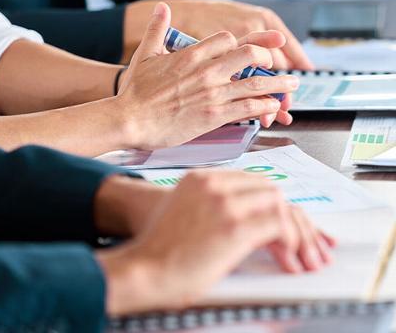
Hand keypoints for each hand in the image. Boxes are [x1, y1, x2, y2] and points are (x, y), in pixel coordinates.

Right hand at [98, 171, 334, 314]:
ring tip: (304, 255)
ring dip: (297, 231)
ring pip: (279, 203)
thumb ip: (212, 207)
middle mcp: (214, 184)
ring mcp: (224, 202)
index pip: (253, 182)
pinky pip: (278, 224)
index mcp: (201, 179)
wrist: (141, 268)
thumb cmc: (159, 249)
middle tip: (305, 241)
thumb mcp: (183, 213)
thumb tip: (246, 220)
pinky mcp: (233, 225)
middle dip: (292, 217)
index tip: (289, 221)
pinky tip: (291, 259)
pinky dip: (291, 242)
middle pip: (270, 189)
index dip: (275, 202)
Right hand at [117, 2, 299, 149]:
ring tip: (292, 85)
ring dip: (278, 84)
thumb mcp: (146, 54)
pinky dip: (265, 106)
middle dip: (269, 59)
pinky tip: (275, 107)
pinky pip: (248, 108)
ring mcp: (213, 93)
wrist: (130, 119)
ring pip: (256, 84)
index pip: (229, 39)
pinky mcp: (214, 115)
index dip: (245, 44)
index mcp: (193, 54)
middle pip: (250, 55)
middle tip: (277, 65)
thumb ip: (156, 29)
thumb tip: (162, 8)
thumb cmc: (136, 91)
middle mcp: (207, 70)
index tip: (254, 50)